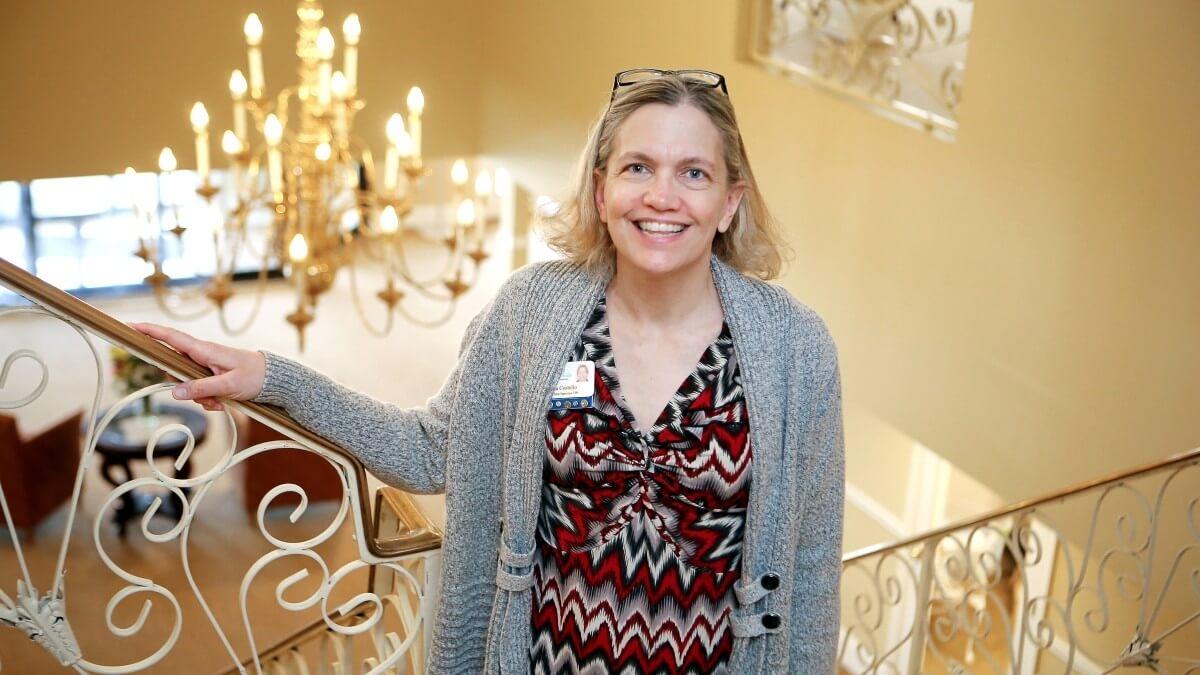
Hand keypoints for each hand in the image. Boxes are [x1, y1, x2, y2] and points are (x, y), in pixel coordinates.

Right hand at [130, 323, 265, 411]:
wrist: (274, 380)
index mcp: (204, 350)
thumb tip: (174, 392)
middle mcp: (202, 356)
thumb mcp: (228, 385)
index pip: (171, 337)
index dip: (149, 331)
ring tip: (221, 400)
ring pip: (188, 384)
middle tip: (208, 397)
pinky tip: (223, 403)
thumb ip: (201, 388)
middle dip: (185, 388)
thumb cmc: (255, 376)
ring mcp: (206, 366)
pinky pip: (200, 391)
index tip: (129, 326)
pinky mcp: (211, 377)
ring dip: (201, 397)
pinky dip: (209, 400)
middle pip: (175, 369)